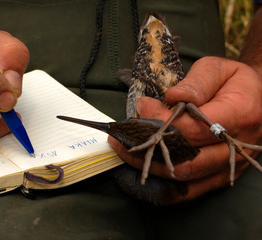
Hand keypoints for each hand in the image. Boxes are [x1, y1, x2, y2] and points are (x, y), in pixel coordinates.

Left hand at [109, 56, 261, 203]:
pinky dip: (166, 185)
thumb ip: (197, 82)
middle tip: (121, 138)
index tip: (142, 107)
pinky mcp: (220, 174)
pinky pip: (192, 189)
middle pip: (187, 158)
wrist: (256, 99)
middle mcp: (235, 145)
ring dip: (151, 167)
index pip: (193, 127)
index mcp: (239, 114)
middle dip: (148, 149)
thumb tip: (173, 96)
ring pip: (187, 177)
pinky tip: (144, 174)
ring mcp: (229, 164)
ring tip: (124, 153)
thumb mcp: (218, 69)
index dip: (162, 121)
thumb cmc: (234, 81)